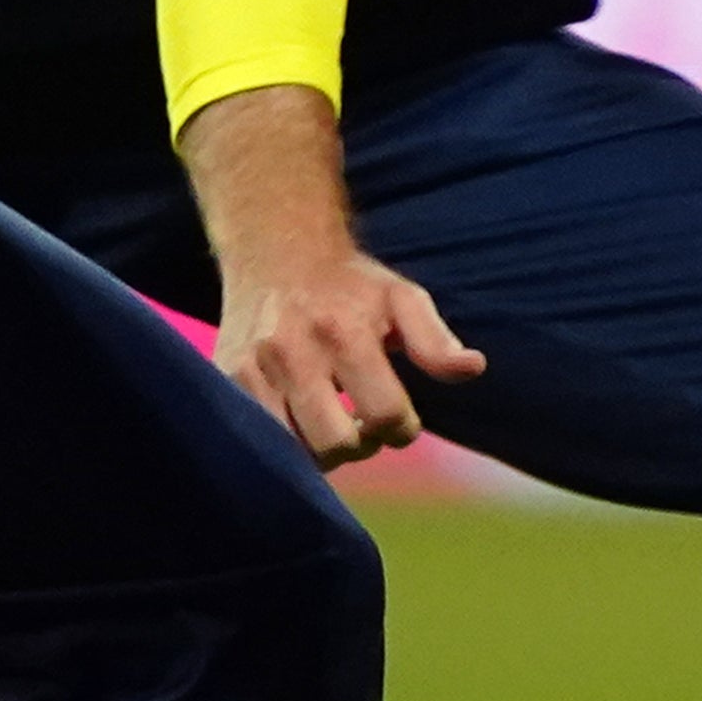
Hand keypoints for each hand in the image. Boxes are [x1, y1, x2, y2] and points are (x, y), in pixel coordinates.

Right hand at [217, 240, 484, 465]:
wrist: (276, 249)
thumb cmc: (350, 284)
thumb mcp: (401, 298)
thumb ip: (435, 340)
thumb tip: (473, 369)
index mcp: (345, 332)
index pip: (386, 415)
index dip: (402, 430)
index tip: (399, 420)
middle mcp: (295, 351)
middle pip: (337, 444)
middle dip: (361, 446)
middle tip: (363, 427)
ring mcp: (255, 368)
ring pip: (294, 451)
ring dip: (321, 450)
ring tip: (331, 425)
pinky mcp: (228, 378)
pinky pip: (260, 438)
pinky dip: (285, 442)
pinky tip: (299, 420)